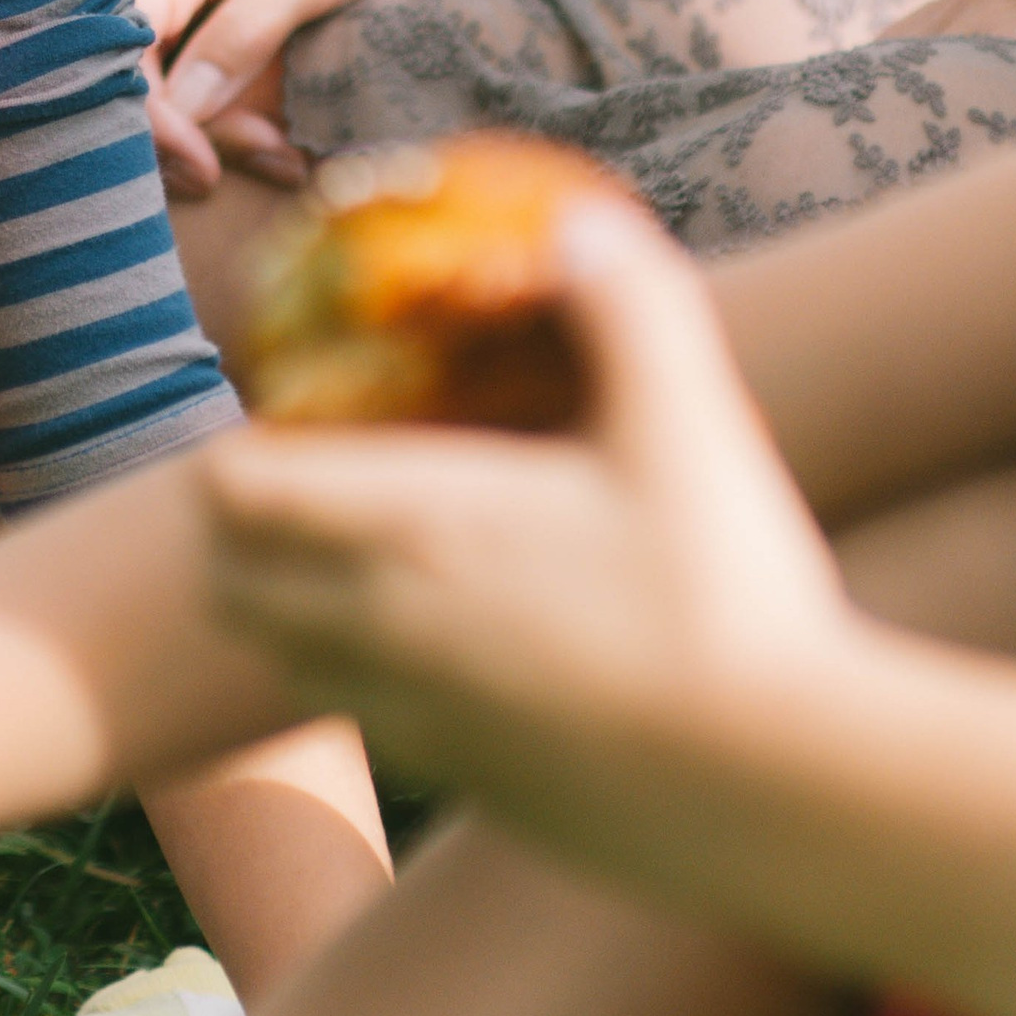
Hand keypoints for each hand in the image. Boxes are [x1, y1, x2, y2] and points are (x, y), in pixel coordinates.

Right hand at [127, 0, 431, 197]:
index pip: (118, 37)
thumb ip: (246, 32)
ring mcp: (168, 16)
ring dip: (219, 139)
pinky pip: (193, 105)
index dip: (146, 111)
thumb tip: (183, 108)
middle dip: (190, 134)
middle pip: (126, 77)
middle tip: (260, 156)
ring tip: (284, 150)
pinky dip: (233, 134)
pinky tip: (281, 147)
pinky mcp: (192, 46)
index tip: (203, 164)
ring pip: (160, 103)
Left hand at [194, 192, 857, 865]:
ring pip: (294, 667)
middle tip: (302, 495)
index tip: (285, 424)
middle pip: (232, 589)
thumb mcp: (687, 420)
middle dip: (241, 540)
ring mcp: (422, 722)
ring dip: (300, 616)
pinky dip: (378, 686)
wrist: (783, 790)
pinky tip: (463, 653)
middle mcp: (383, 629)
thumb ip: (630, 307)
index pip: (232, 494)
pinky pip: (378, 730)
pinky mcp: (477, 789)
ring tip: (372, 568)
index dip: (235, 457)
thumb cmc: (722, 594)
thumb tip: (583, 225)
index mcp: (407, 529)